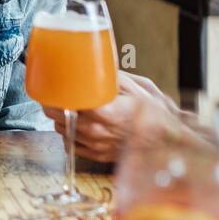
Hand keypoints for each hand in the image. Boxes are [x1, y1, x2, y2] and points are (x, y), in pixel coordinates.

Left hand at [43, 71, 178, 162]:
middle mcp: (95, 130)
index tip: (51, 86)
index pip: (66, 102)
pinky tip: (76, 125)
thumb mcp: (136, 87)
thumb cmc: (154, 114)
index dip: (54, 93)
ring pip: (62, 130)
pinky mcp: (96, 155)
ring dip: (60, 119)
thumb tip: (95, 64)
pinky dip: (69, 134)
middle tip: (53, 94)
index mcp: (103, 111)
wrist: (167, 142)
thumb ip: (111, 76)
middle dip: (52, 104)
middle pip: (58, 117)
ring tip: (67, 108)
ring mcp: (95, 145)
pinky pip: (71, 145)